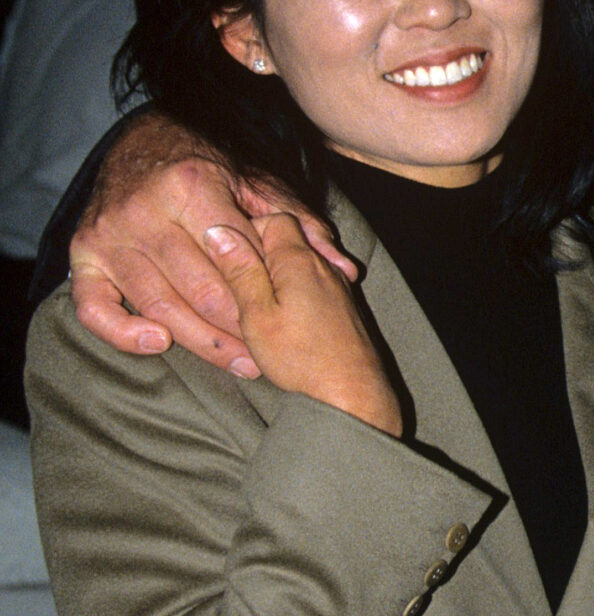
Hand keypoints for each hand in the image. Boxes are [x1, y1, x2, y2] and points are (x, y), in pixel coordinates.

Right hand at [69, 111, 354, 371]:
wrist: (141, 144)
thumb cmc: (208, 171)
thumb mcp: (258, 185)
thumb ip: (301, 225)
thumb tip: (346, 270)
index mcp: (191, 185)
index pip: (235, 255)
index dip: (264, 290)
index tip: (289, 317)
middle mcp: (144, 210)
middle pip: (201, 289)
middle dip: (240, 327)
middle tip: (266, 354)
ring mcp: (109, 235)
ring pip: (160, 306)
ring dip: (201, 342)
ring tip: (239, 361)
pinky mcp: (83, 256)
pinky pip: (94, 309)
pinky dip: (124, 334)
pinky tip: (160, 343)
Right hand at [206, 214, 399, 433]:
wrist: (352, 395)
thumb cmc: (302, 358)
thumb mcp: (257, 314)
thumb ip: (240, 270)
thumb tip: (218, 232)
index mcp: (299, 260)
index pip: (272, 219)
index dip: (246, 232)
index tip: (228, 260)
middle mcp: (322, 265)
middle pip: (286, 241)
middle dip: (258, 257)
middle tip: (238, 289)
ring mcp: (336, 286)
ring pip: (298, 265)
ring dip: (274, 279)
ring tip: (255, 310)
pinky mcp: (341, 307)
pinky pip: (311, 285)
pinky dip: (291, 295)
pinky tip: (280, 321)